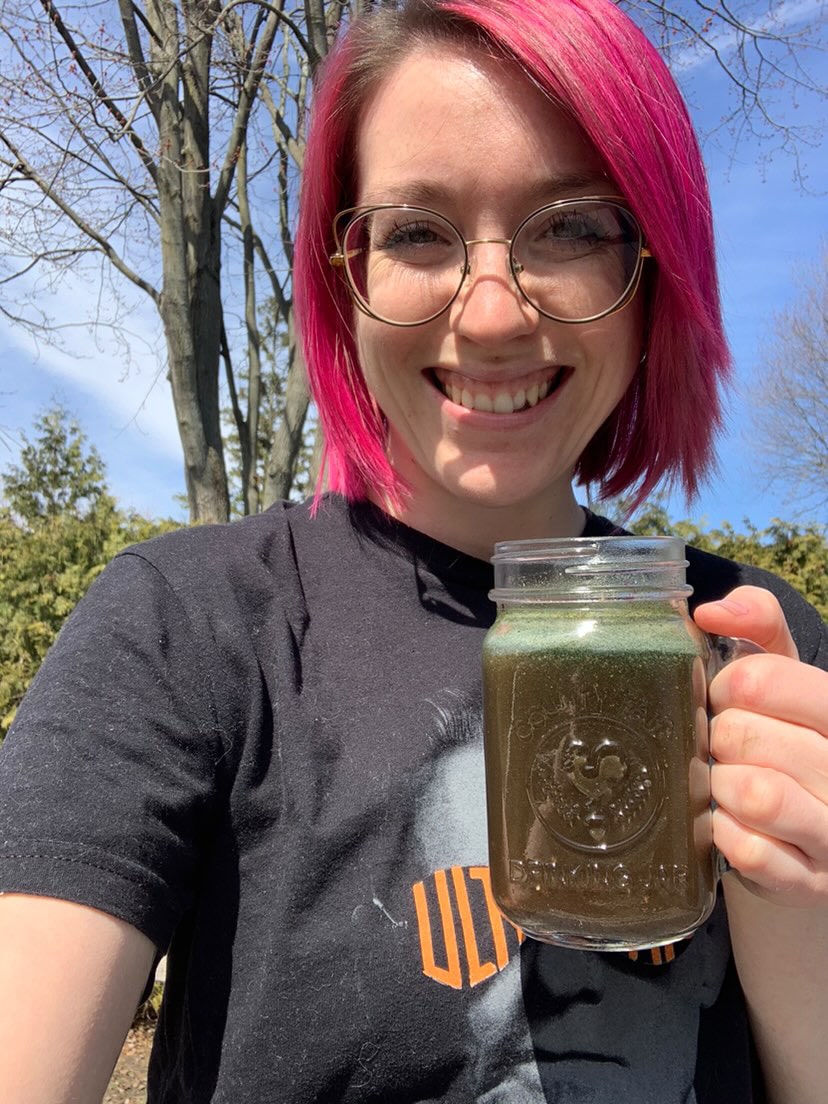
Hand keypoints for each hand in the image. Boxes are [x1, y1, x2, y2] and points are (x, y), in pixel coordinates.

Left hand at [694, 585, 827, 907]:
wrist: (810, 836)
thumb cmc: (789, 739)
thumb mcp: (786, 676)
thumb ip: (758, 627)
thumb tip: (710, 611)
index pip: (761, 676)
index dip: (725, 685)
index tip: (727, 698)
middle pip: (743, 734)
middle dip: (717, 737)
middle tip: (724, 746)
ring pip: (753, 793)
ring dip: (719, 785)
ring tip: (726, 783)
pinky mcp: (812, 882)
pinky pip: (748, 851)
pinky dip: (725, 834)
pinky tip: (731, 825)